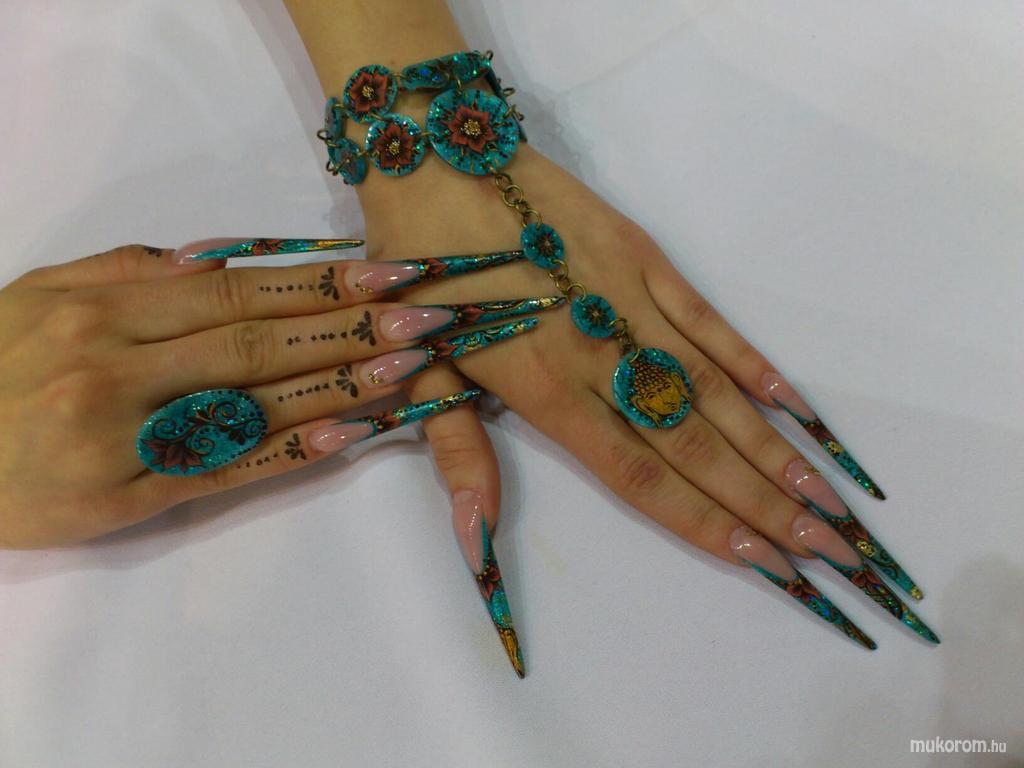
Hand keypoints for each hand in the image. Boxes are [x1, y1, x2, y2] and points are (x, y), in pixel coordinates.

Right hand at [0, 243, 522, 547]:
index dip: (321, 280)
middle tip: (429, 316)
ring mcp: (122, 437)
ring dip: (339, 385)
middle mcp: (117, 366)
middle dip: (353, 326)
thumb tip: (218, 260)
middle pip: (259, 341)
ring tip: (410, 369)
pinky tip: (347, 436)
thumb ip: (129, 272)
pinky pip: (220, 471)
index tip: (389, 271)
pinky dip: (288, 451)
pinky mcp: (123, 500)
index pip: (238, 289)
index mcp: (103, 309)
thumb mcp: (42, 294)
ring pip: (251, 404)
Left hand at [354, 143, 932, 643]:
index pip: (636, 475)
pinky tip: (795, 406)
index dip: (701, 521)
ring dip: (771, 446)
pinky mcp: (642, 256)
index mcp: (543, 393)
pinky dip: (753, 364)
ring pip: (712, 388)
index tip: (762, 564)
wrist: (433, 161)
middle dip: (761, 502)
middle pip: (691, 442)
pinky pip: (707, 319)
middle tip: (827, 548)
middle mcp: (598, 357)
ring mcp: (629, 303)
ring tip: (824, 496)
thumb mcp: (422, 372)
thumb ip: (460, 458)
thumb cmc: (419, 274)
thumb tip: (476, 542)